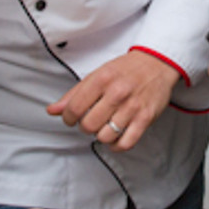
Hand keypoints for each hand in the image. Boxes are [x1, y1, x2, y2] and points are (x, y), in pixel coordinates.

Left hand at [47, 50, 180, 150]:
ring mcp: (132, 106)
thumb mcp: (96, 75)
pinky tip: (114, 139)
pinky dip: (116, 146)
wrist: (156, 63)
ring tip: (103, 128)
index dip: (68, 118)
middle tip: (90, 121)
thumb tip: (52, 111)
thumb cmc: (125, 70)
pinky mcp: (146, 118)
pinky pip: (126, 143)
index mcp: (101, 79)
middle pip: (89, 125)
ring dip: (101, 136)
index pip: (74, 109)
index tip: (72, 119)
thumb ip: (74, 94)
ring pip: (106, 137)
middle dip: (85, 127)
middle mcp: (117, 93)